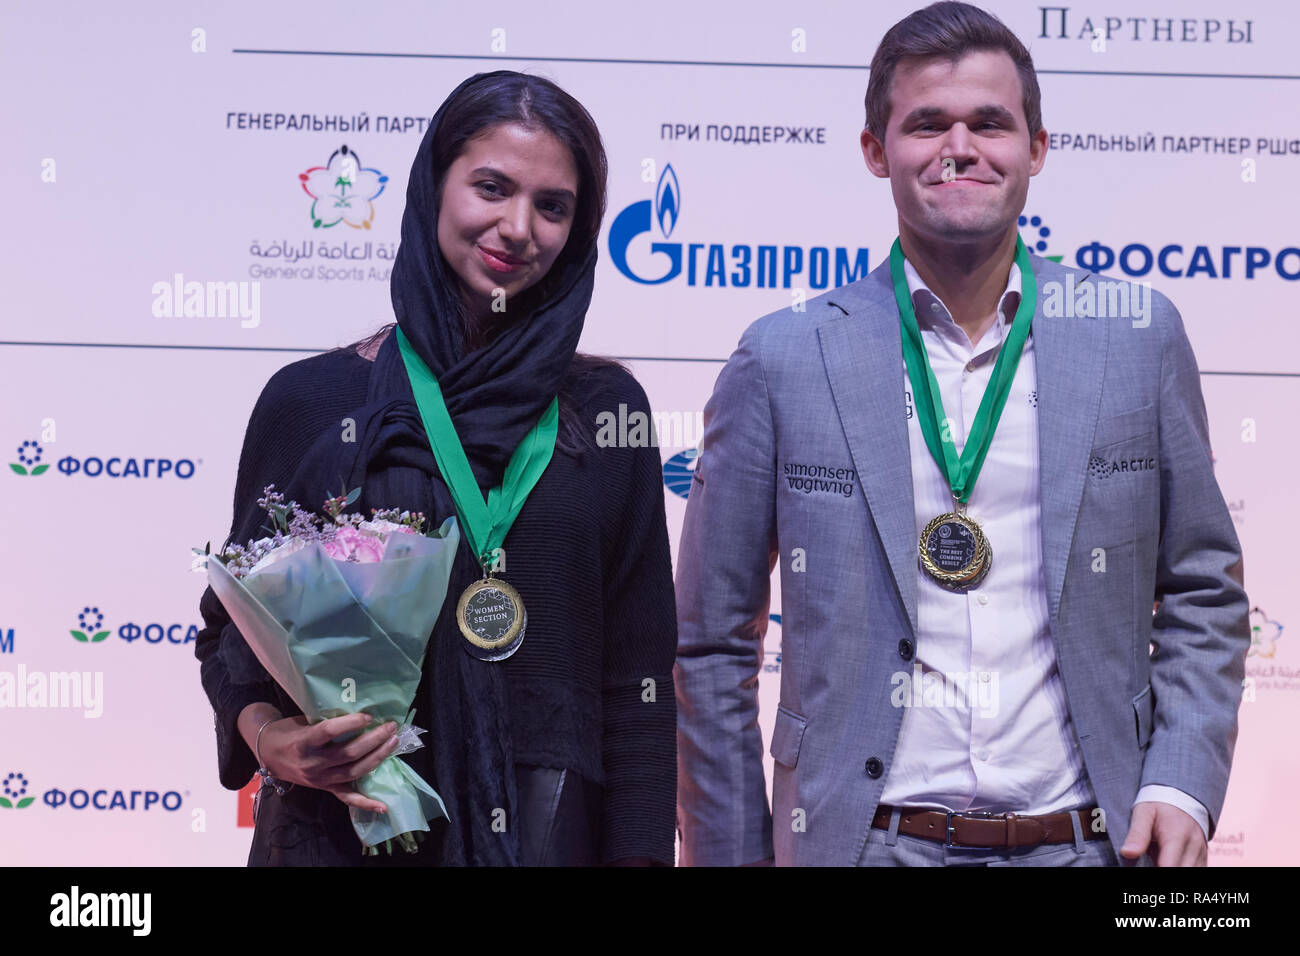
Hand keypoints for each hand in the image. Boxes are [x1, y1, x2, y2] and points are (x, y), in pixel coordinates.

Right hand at [258, 712, 400, 813]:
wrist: (267, 753)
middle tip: (390, 727)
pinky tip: (383, 806)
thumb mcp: (302, 721)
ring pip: (353, 771)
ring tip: (393, 743)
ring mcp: (319, 779)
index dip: (351, 723)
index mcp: (303, 742)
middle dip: (373, 739)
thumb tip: (356, 711)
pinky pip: (346, 796)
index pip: (329, 732)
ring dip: (377, 758)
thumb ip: (325, 720)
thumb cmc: (287, 731)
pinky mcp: (324, 788)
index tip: (369, 715)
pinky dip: (365, 802)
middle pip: (348, 753)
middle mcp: (312, 763)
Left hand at [1120, 801, 1206, 865]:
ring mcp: (1200, 855)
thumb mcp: (1144, 813)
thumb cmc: (1159, 807)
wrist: (1183, 798)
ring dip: (1173, 868)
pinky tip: (1165, 861)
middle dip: (1161, 869)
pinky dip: (1182, 868)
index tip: (1145, 866)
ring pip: (1189, 872)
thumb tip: (1127, 853)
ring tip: (1156, 858)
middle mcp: (1193, 847)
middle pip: (1180, 871)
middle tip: (1149, 860)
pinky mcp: (1202, 860)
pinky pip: (1196, 870)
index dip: (1157, 870)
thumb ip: (1137, 834)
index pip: (1169, 865)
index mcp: (1177, 835)